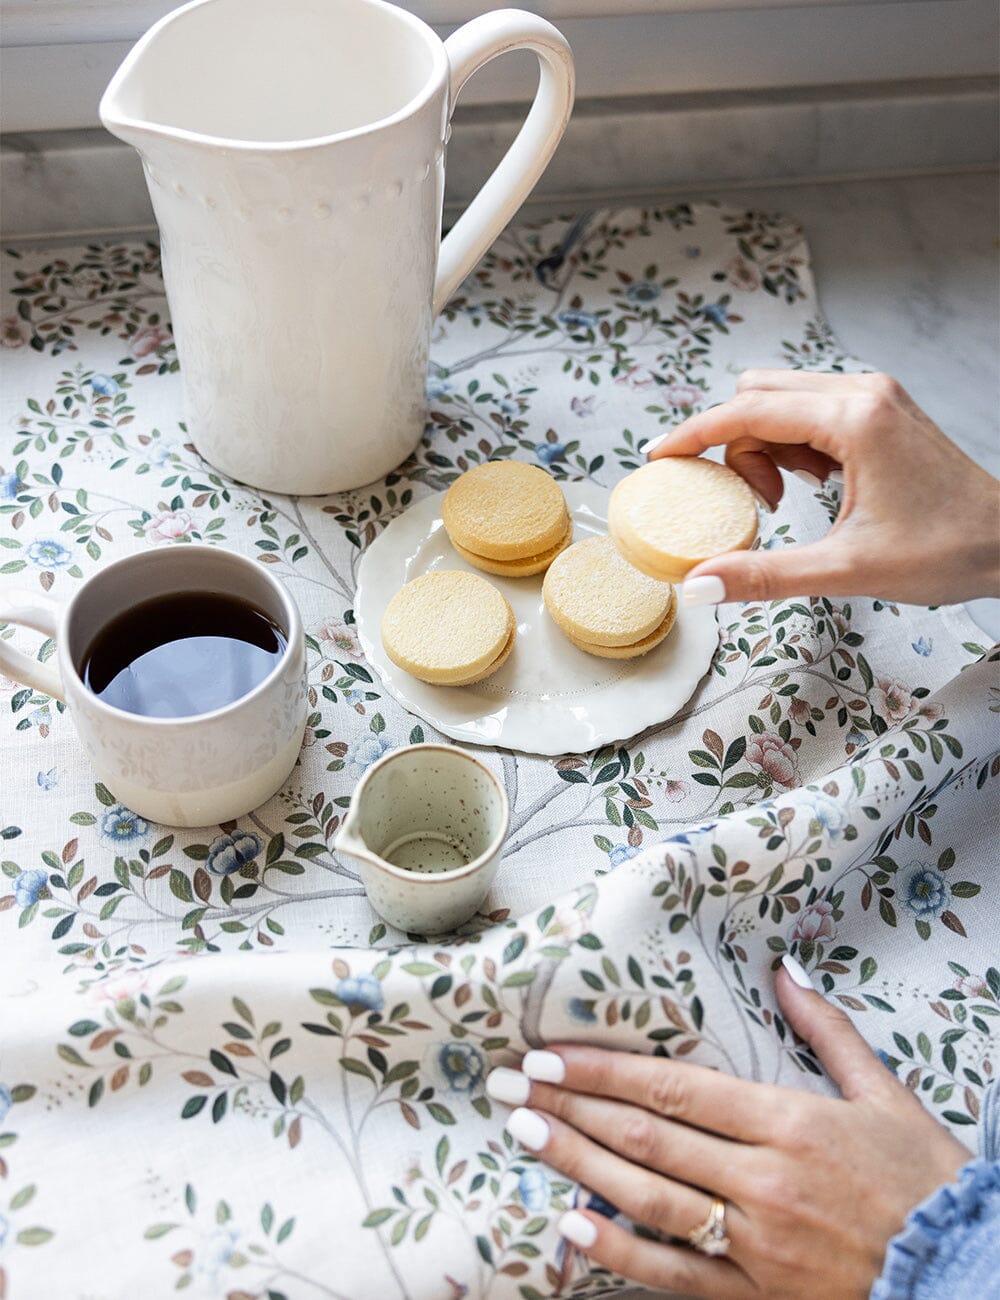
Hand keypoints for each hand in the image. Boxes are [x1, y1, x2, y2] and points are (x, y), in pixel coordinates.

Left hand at [485, 962, 968, 1298]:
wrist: (967, 1275)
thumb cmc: (925, 1181)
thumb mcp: (885, 1094)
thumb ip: (828, 1030)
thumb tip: (788, 969)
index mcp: (789, 1123)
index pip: (674, 1090)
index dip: (603, 1071)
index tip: (550, 1054)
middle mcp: (762, 1181)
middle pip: (646, 1137)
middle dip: (571, 1107)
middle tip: (511, 1086)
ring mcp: (756, 1245)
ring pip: (648, 1198)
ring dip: (578, 1163)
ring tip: (526, 1133)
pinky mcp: (758, 1296)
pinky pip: (676, 1275)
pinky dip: (621, 1250)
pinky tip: (573, 1222)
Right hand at [646, 370, 999, 606]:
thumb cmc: (946, 550)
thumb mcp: (846, 570)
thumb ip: (764, 575)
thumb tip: (698, 587)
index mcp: (854, 418)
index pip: (748, 409)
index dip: (695, 434)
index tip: (658, 458)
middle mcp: (862, 391)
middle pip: (759, 395)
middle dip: (735, 445)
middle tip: (748, 501)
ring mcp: (874, 396)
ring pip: (783, 400)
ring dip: (764, 445)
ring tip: (782, 498)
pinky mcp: (881, 410)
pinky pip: (810, 410)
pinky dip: (792, 444)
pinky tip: (811, 484)